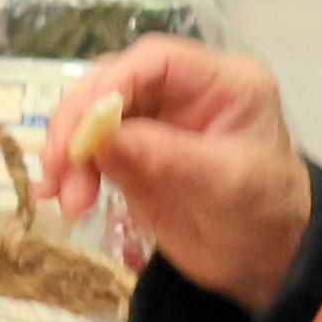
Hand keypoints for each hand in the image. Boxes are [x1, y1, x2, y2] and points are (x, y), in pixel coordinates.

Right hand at [41, 34, 310, 305]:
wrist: (265, 261)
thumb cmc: (264, 213)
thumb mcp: (225, 182)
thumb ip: (163, 154)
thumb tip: (95, 137)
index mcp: (221, 82)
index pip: (155, 60)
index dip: (113, 84)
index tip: (84, 129)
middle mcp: (181, 91)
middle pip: (111, 82)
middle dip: (78, 124)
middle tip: (60, 168)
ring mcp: (152, 120)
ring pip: (89, 115)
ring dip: (67, 154)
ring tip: (66, 200)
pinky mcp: (129, 150)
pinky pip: (86, 147)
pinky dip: (67, 170)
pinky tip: (55, 195)